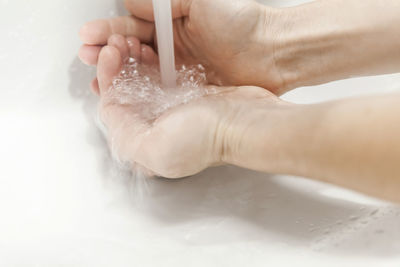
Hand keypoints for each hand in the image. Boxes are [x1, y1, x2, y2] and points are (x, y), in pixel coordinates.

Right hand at [79, 0, 285, 93]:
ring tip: (98, 76)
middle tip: (88, 56)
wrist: (272, 53)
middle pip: (132, 50)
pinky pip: (158, 90)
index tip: (89, 35)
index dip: (109, 31)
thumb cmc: (242, 23)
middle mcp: (173, 47)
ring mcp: (179, 69)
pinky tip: (124, 93)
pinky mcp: (188, 89)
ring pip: (140, 71)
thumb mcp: (199, 0)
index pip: (132, 26)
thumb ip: (163, 2)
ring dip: (118, 73)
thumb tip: (129, 3)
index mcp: (172, 23)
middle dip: (107, 52)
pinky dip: (139, 91)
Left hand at [95, 34, 283, 177]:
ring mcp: (172, 112)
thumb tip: (111, 115)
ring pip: (141, 83)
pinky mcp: (187, 97)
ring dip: (131, 61)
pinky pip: (160, 76)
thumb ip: (125, 134)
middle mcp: (156, 130)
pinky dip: (151, 61)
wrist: (247, 122)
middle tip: (117, 44)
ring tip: (130, 42)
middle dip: (117, 67)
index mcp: (145, 146)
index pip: (113, 111)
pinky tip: (148, 50)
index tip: (108, 57)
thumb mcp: (157, 148)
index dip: (106, 81)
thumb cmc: (209, 138)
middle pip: (126, 95)